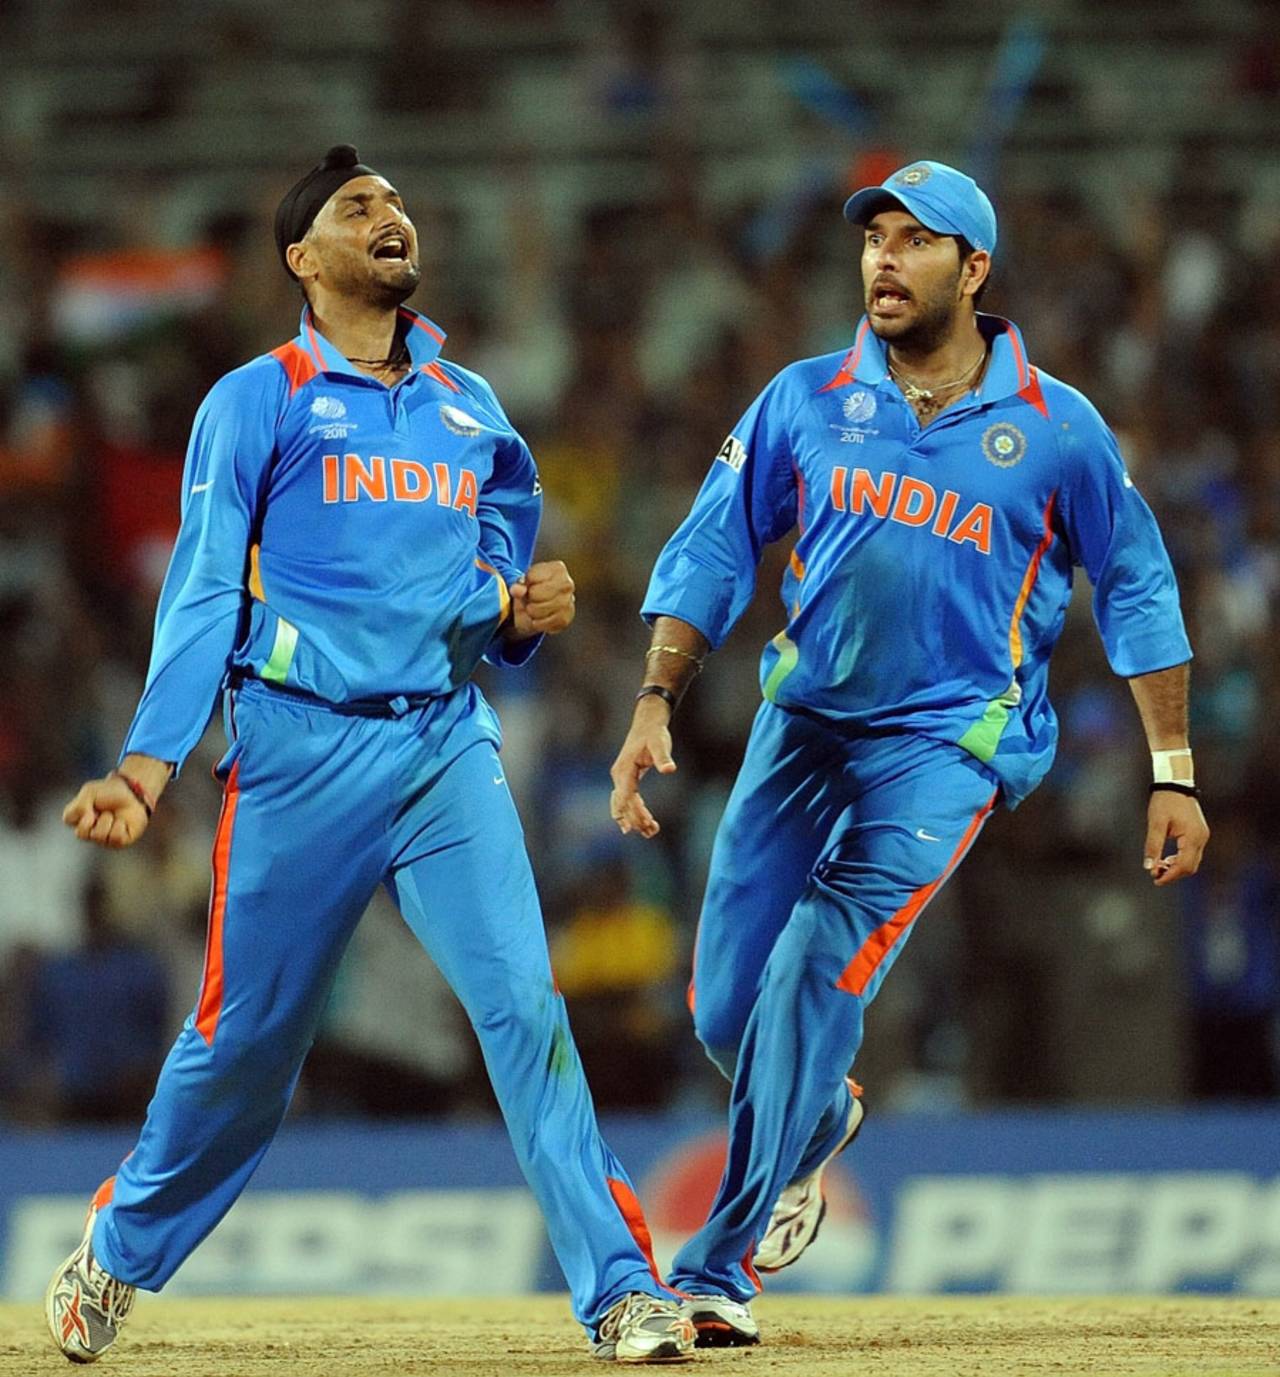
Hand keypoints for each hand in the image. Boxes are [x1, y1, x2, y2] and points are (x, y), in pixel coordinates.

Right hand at [62, 775, 150, 848]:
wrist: (133, 793)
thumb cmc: (110, 793)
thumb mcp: (90, 792)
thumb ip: (79, 806)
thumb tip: (86, 820)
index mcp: (79, 819)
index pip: (67, 819)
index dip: (80, 810)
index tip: (90, 803)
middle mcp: (89, 832)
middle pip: (81, 834)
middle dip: (94, 818)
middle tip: (104, 811)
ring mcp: (103, 839)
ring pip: (98, 836)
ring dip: (108, 820)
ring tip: (113, 815)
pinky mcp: (119, 842)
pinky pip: (115, 838)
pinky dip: (120, 826)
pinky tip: (122, 822)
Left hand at [509, 560, 574, 637]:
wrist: (539, 607)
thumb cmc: (531, 590)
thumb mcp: (522, 583)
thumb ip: (518, 584)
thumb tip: (517, 590)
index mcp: (558, 569)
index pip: (532, 577)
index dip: (525, 584)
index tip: (528, 585)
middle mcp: (567, 584)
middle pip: (536, 594)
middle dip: (529, 598)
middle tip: (531, 598)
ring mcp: (569, 602)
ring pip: (539, 610)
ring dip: (531, 611)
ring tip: (534, 608)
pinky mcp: (565, 619)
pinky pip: (544, 623)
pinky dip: (537, 623)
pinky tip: (538, 618)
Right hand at [609, 697, 676, 837]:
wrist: (647, 722)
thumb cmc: (654, 733)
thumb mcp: (660, 743)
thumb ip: (663, 757)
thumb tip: (670, 769)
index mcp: (624, 769)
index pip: (628, 796)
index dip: (636, 811)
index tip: (648, 823)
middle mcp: (618, 775)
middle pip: (622, 804)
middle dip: (635, 819)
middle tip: (652, 832)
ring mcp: (620, 778)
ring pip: (620, 805)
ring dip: (632, 819)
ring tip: (650, 832)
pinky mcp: (625, 779)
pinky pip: (623, 800)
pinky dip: (629, 813)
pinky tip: (637, 825)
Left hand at [1143, 790, 1208, 885]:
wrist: (1175, 783)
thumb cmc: (1164, 801)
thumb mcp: (1155, 823)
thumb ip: (1153, 845)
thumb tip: (1149, 867)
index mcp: (1193, 837)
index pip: (1183, 865)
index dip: (1170, 875)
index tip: (1155, 879)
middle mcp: (1201, 838)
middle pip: (1190, 867)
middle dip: (1173, 873)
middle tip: (1155, 874)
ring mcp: (1202, 836)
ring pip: (1192, 861)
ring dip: (1176, 867)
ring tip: (1158, 866)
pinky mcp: (1199, 833)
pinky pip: (1192, 853)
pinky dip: (1180, 859)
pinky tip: (1166, 858)